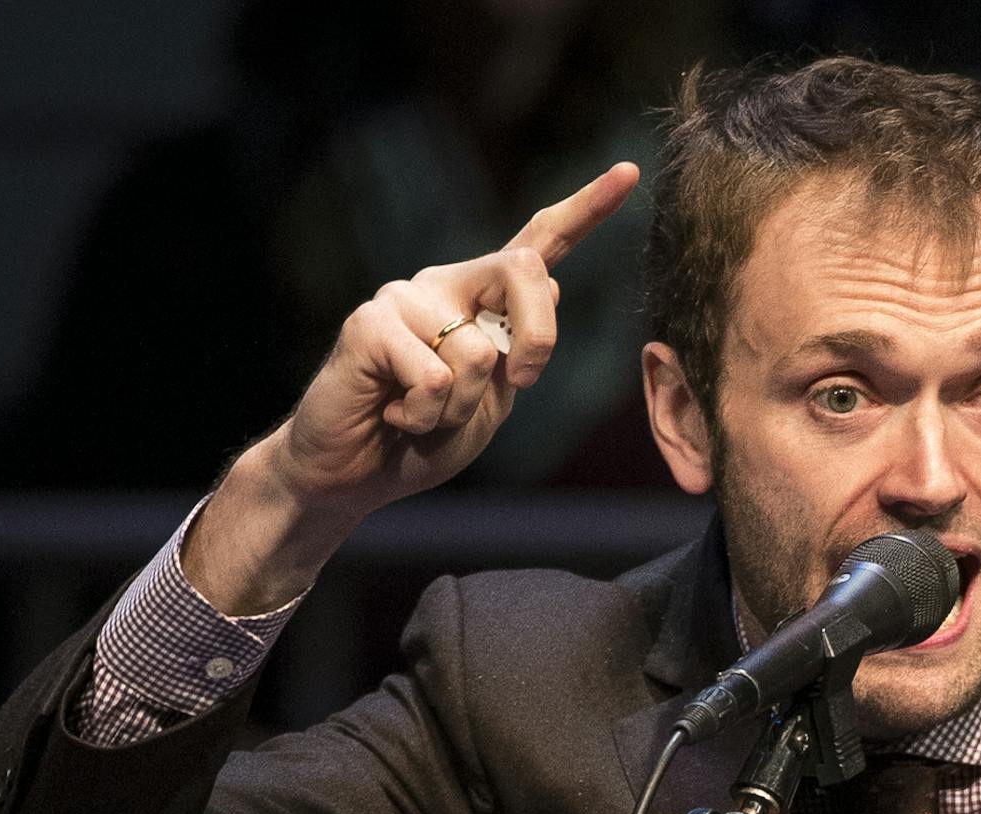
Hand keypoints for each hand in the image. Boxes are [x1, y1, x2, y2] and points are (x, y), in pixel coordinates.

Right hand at [185, 162, 639, 611]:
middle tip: (517, 387)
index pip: (539, 243)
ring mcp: (405, 298)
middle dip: (540, 340)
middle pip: (525, 271)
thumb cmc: (422, 440)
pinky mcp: (369, 323)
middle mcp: (445, 285)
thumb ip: (520, 351)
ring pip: (479, 352)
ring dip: (461, 409)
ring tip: (421, 414)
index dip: (587, 208)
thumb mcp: (490, 402)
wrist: (351, 475)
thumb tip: (549, 285)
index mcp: (482, 301)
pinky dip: (426, 416)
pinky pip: (436, 378)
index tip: (629, 171)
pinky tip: (395, 414)